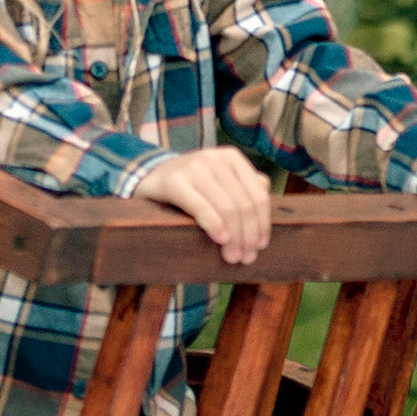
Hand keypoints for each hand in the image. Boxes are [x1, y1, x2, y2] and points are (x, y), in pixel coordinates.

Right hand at [133, 146, 275, 266]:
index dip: (262, 224)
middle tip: (245, 258)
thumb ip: (243, 186)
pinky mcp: (174, 181)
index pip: (258, 195)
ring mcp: (194, 167)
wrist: (149, 177)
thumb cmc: (191, 185)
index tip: (260, 246)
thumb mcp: (219, 181)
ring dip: (233, 238)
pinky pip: (201, 207)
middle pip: (243, 204)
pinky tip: (220, 240)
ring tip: (232, 257)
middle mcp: (214, 158)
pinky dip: (214, 226)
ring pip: (226, 208)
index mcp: (232, 157)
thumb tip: (267, 198)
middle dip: (247, 236)